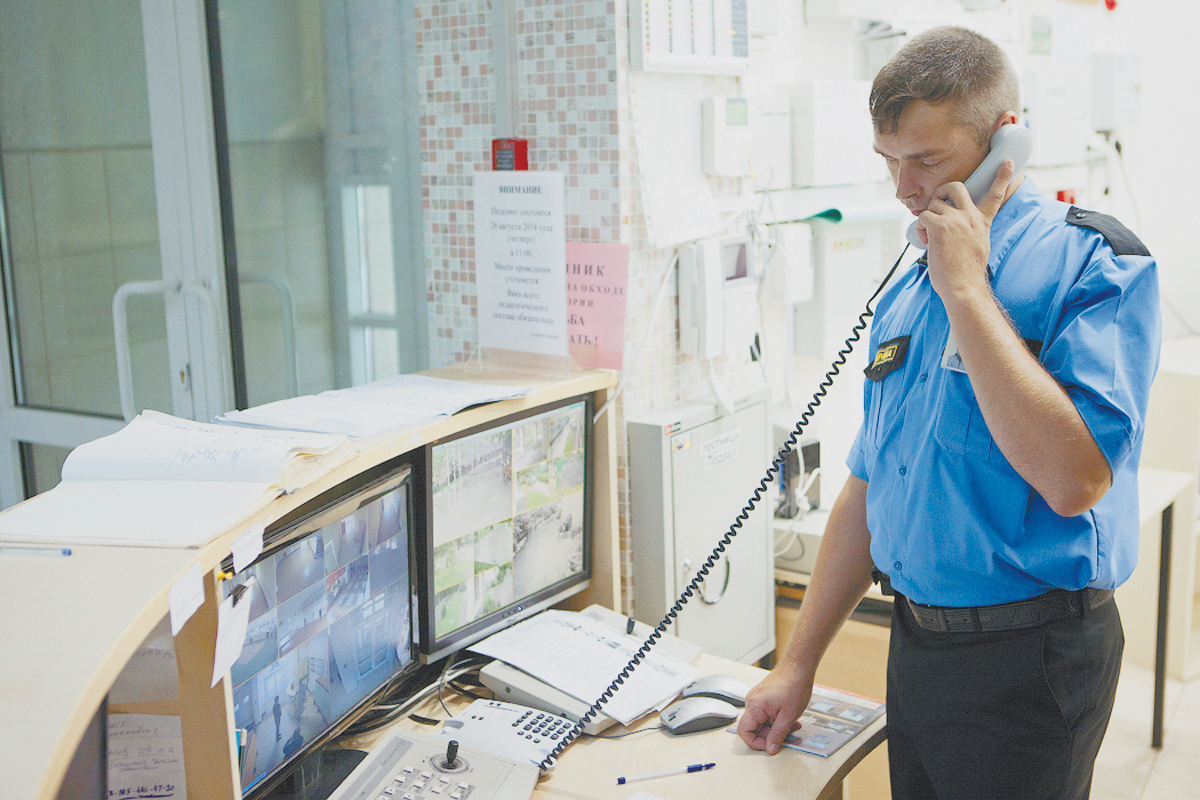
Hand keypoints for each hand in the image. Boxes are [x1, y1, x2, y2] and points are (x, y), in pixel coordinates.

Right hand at [736, 668, 811, 754]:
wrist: (798, 666)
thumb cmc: (794, 685)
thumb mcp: (788, 716)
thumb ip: (777, 734)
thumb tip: (770, 749)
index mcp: (754, 706)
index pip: (744, 732)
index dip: (757, 743)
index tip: (771, 746)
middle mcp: (752, 702)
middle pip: (753, 728)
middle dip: (770, 736)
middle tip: (786, 736)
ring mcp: (757, 699)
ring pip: (762, 723)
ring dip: (776, 728)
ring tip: (792, 727)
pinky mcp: (763, 698)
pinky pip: (766, 715)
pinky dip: (776, 720)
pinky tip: (789, 719)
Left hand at [918, 159, 1014, 300]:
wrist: (963, 286)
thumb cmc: (967, 272)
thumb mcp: (979, 245)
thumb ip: (972, 230)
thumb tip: (958, 228)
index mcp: (982, 221)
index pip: (995, 194)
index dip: (1002, 177)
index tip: (1008, 163)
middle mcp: (971, 217)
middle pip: (955, 187)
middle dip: (942, 190)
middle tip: (937, 204)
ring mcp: (956, 220)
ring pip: (934, 205)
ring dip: (928, 218)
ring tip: (931, 237)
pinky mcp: (940, 226)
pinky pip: (923, 216)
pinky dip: (921, 227)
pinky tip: (926, 241)